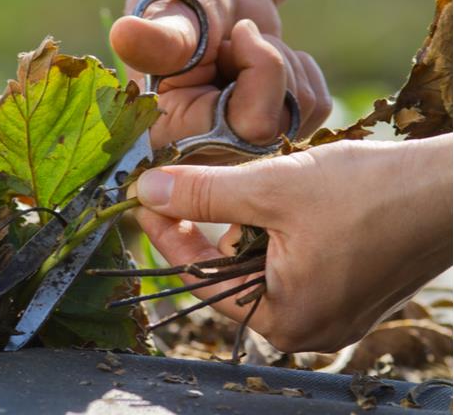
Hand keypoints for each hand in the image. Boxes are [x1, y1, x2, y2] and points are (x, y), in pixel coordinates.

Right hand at [109, 0, 376, 149]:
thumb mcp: (169, 15)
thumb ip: (157, 38)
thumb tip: (124, 33)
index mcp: (168, 136)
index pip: (247, 127)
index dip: (257, 76)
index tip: (234, 35)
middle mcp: (202, 156)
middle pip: (277, 125)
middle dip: (267, 66)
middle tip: (232, 42)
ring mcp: (239, 149)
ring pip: (302, 113)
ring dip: (280, 66)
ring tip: (239, 53)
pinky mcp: (270, 134)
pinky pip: (317, 106)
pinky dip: (296, 72)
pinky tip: (258, 65)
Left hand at [132, 134, 452, 352]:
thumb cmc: (371, 192)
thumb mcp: (271, 188)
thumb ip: (202, 194)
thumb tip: (144, 191)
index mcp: (282, 320)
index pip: (199, 278)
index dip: (166, 234)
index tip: (146, 199)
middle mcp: (307, 329)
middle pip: (230, 273)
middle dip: (211, 227)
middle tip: (194, 185)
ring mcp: (333, 313)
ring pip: (262, 264)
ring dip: (248, 223)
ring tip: (255, 186)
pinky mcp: (353, 291)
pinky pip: (295, 262)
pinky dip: (280, 230)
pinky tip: (289, 199)